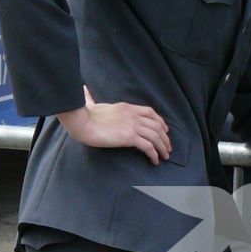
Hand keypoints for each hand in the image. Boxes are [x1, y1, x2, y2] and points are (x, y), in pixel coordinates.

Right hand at [56, 85, 171, 164]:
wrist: (82, 121)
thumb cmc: (84, 115)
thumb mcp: (93, 104)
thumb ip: (91, 99)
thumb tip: (84, 90)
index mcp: (127, 107)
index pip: (150, 112)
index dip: (160, 122)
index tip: (165, 130)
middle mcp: (133, 115)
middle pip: (157, 125)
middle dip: (165, 137)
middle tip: (167, 147)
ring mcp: (132, 126)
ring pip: (155, 136)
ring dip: (162, 147)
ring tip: (165, 156)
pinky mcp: (130, 137)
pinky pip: (148, 147)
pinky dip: (154, 154)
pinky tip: (154, 161)